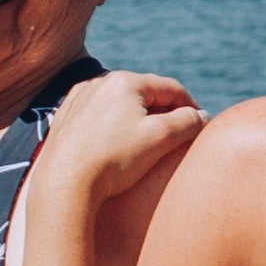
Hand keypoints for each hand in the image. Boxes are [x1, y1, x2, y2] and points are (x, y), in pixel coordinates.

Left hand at [39, 72, 206, 204]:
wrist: (63, 185)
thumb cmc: (113, 160)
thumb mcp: (159, 138)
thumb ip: (187, 122)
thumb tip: (201, 116)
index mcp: (125, 81)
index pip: (170, 89)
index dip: (191, 106)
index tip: (200, 125)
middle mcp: (98, 83)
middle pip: (143, 95)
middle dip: (163, 112)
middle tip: (177, 135)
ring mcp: (78, 100)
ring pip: (118, 105)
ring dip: (136, 119)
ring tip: (147, 142)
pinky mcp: (64, 120)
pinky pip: (96, 118)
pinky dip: (111, 127)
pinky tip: (115, 145)